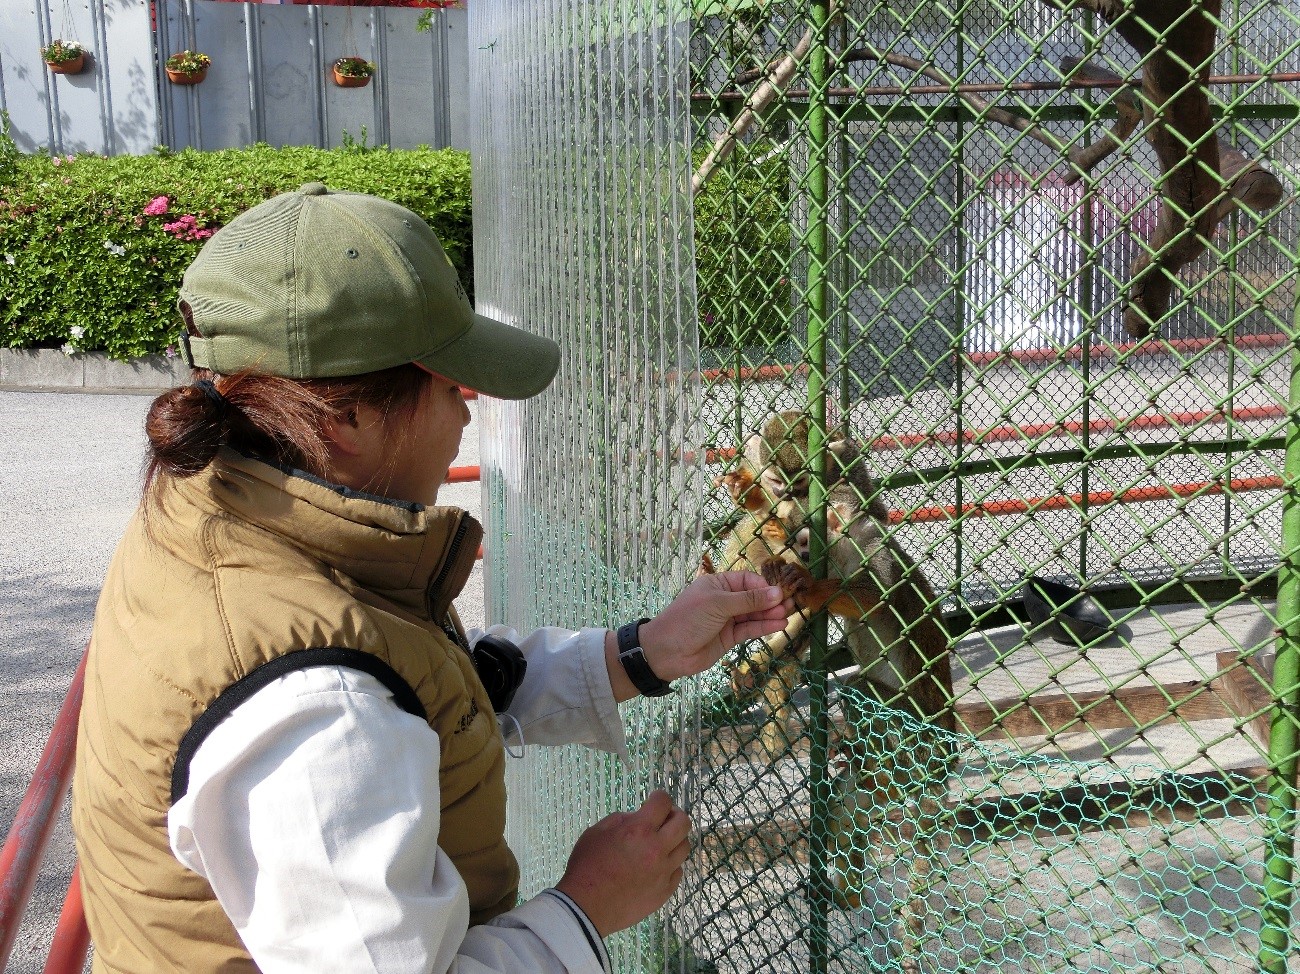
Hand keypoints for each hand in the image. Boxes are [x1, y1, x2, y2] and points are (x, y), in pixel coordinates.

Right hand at [555, 790, 690, 936]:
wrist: (586, 908)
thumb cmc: (586, 867)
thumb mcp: (596, 832)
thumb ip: (621, 820)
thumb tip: (637, 817)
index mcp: (639, 830)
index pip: (663, 802)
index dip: (659, 797)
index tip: (654, 800)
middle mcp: (657, 849)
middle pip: (684, 823)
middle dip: (675, 815)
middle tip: (663, 819)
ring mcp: (663, 872)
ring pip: (684, 847)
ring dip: (674, 840)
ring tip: (661, 844)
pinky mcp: (665, 891)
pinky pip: (677, 871)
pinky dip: (670, 865)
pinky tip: (657, 866)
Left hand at [638, 570, 794, 681]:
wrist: (666, 652)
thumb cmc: (688, 620)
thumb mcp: (718, 605)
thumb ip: (748, 601)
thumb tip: (777, 593)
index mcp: (717, 584)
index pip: (747, 580)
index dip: (763, 586)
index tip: (779, 593)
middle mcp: (724, 600)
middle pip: (753, 598)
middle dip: (771, 600)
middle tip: (792, 604)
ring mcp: (727, 620)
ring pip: (754, 615)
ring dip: (771, 614)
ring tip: (790, 614)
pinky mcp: (729, 638)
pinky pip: (750, 630)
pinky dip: (764, 627)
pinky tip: (779, 625)